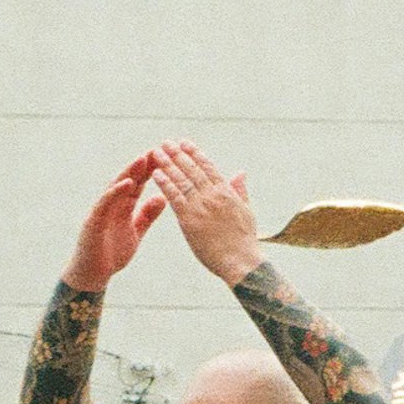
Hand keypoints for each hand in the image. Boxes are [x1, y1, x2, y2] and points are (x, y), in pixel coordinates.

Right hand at [65, 151, 170, 291]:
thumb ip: (147, 216)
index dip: (150, 170)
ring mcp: (101, 211)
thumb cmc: (111, 254)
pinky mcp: (93, 220)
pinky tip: (128, 183)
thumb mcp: (135, 232)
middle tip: (157, 150)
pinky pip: (105, 203)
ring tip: (143, 159)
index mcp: (123, 207)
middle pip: (128, 180)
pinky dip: (116, 192)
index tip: (166, 157)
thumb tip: (162, 198)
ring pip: (116, 187)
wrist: (92, 274)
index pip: (138, 184)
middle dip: (141, 165)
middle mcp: (111, 205)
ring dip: (129, 172)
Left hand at [148, 141, 266, 284]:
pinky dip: (165, 184)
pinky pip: (174, 197)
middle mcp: (213, 195)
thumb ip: (240, 190)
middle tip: (166, 142)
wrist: (241, 261)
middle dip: (178, 154)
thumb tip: (240, 172)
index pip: (208, 167)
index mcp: (226, 192)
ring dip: (168, 164)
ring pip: (181, 180)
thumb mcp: (247, 211)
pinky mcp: (189, 219)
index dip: (195, 153)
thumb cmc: (245, 240)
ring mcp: (200, 206)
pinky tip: (156, 174)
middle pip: (192, 169)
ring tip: (157, 152)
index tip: (185, 143)